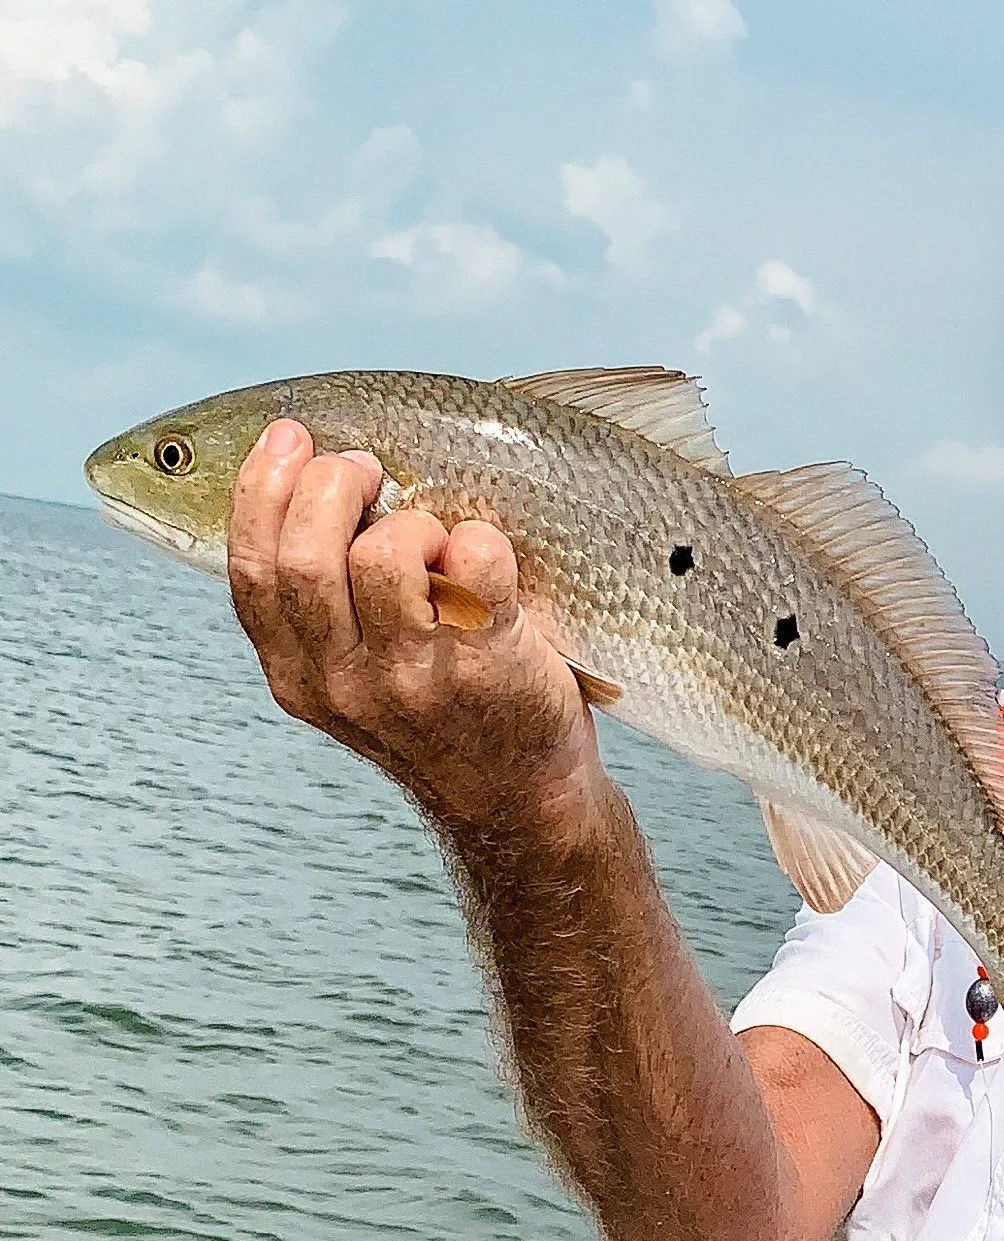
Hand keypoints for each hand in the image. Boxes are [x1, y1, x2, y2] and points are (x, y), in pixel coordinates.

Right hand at [227, 419, 603, 832]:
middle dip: (334, 484)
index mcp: (297, 676)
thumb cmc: (433, 713)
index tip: (294, 438)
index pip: (251, 571)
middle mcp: (345, 683)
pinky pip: (473, 565)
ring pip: (386, 556)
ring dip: (415, 521)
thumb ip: (317, 608)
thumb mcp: (347, 678)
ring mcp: (416, 680)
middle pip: (307, 557)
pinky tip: (485, 555)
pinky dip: (480, 540)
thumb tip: (305, 483)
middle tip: (370, 469)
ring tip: (436, 538)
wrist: (515, 801)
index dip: (263, 489)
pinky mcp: (488, 668)